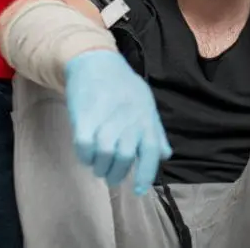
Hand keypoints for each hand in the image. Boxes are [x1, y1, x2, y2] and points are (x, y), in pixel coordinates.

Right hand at [64, 50, 171, 194]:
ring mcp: (105, 119)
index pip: (151, 152)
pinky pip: (84, 148)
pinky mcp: (84, 118)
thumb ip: (156, 130)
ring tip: (98, 164)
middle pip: (124, 158)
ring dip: (100, 167)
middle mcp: (128, 120)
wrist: (95, 61)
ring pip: (104, 156)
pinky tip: (87, 153)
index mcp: (145, 117)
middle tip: (111, 175)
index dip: (146, 174)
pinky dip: (85, 156)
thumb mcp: (145, 101)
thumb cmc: (122, 84)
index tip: (138, 189)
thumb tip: (165, 154)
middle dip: (116, 174)